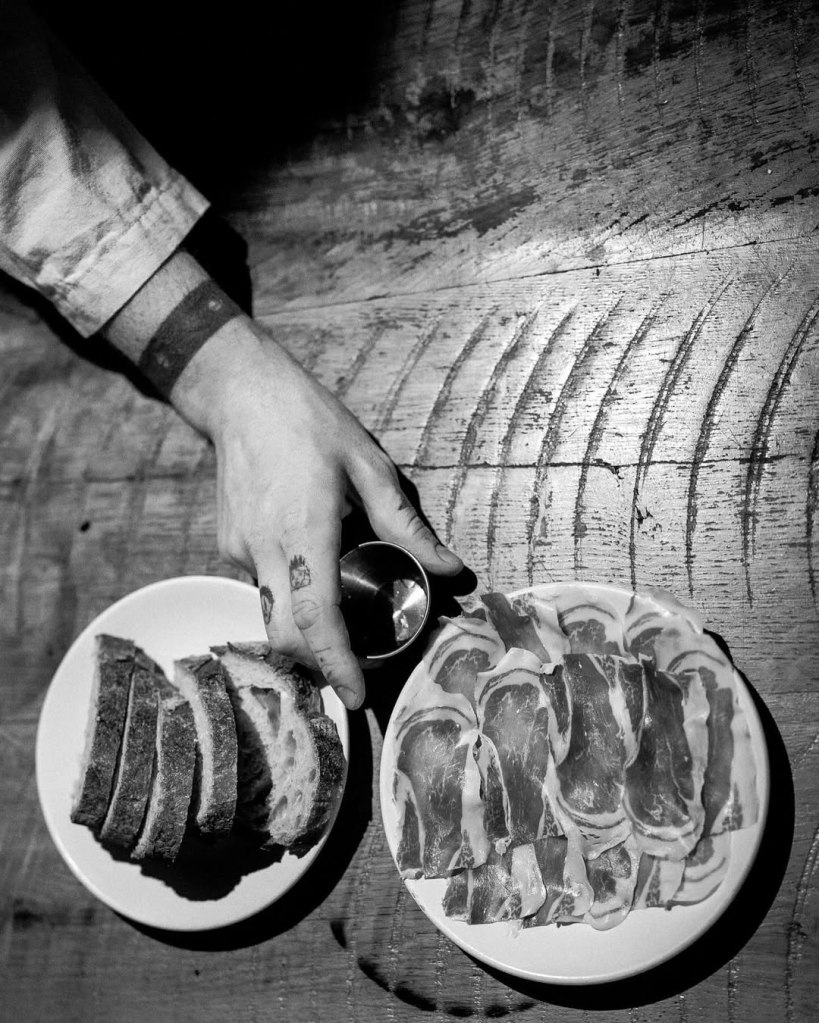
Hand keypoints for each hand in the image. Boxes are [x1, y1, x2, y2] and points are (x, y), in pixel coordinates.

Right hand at [176, 316, 462, 709]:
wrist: (240, 393)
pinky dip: (291, 594)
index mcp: (305, 531)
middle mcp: (266, 549)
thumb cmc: (310, 422)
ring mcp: (240, 550)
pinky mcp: (228, 544)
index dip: (336, 665)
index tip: (356, 698)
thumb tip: (450, 570)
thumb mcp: (368, 465)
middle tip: (360, 665)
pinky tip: (315, 568)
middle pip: (286, 636)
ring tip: (345, 614)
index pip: (315, 618)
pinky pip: (263, 586)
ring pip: (272, 614)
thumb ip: (405, 525)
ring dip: (306, 630)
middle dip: (320, 663)